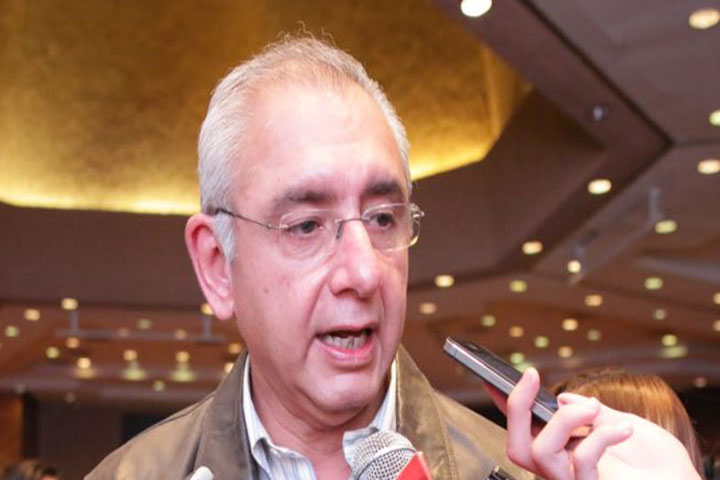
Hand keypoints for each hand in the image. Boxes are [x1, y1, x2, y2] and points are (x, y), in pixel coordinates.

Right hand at [487, 368, 700, 479]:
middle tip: (533, 377)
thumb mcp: (621, 423)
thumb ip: (590, 412)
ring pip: (539, 453)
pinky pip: (581, 461)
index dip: (505, 405)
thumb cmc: (657, 462)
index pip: (525, 429)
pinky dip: (600, 437)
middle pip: (517, 445)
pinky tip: (623, 429)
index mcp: (566, 452)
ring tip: (592, 407)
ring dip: (564, 421)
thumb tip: (562, 397)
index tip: (490, 377)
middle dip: (518, 407)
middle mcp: (563, 470)